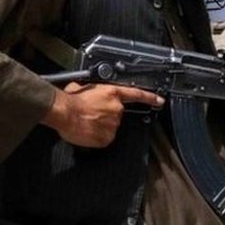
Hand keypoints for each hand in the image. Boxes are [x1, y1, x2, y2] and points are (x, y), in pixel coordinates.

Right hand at [42, 82, 163, 147]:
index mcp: (112, 93)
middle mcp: (116, 108)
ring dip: (100, 126)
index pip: (136, 94)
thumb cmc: (71, 99)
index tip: (159, 101)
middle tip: (90, 115)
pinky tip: (87, 131)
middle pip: (116, 114)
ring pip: (110, 126)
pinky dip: (97, 136)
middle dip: (105, 115)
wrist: (64, 112)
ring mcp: (113, 124)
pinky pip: (104, 138)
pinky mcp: (107, 138)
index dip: (150, 98)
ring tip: (86, 122)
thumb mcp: (83, 86)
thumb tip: (89, 91)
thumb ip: (94, 90)